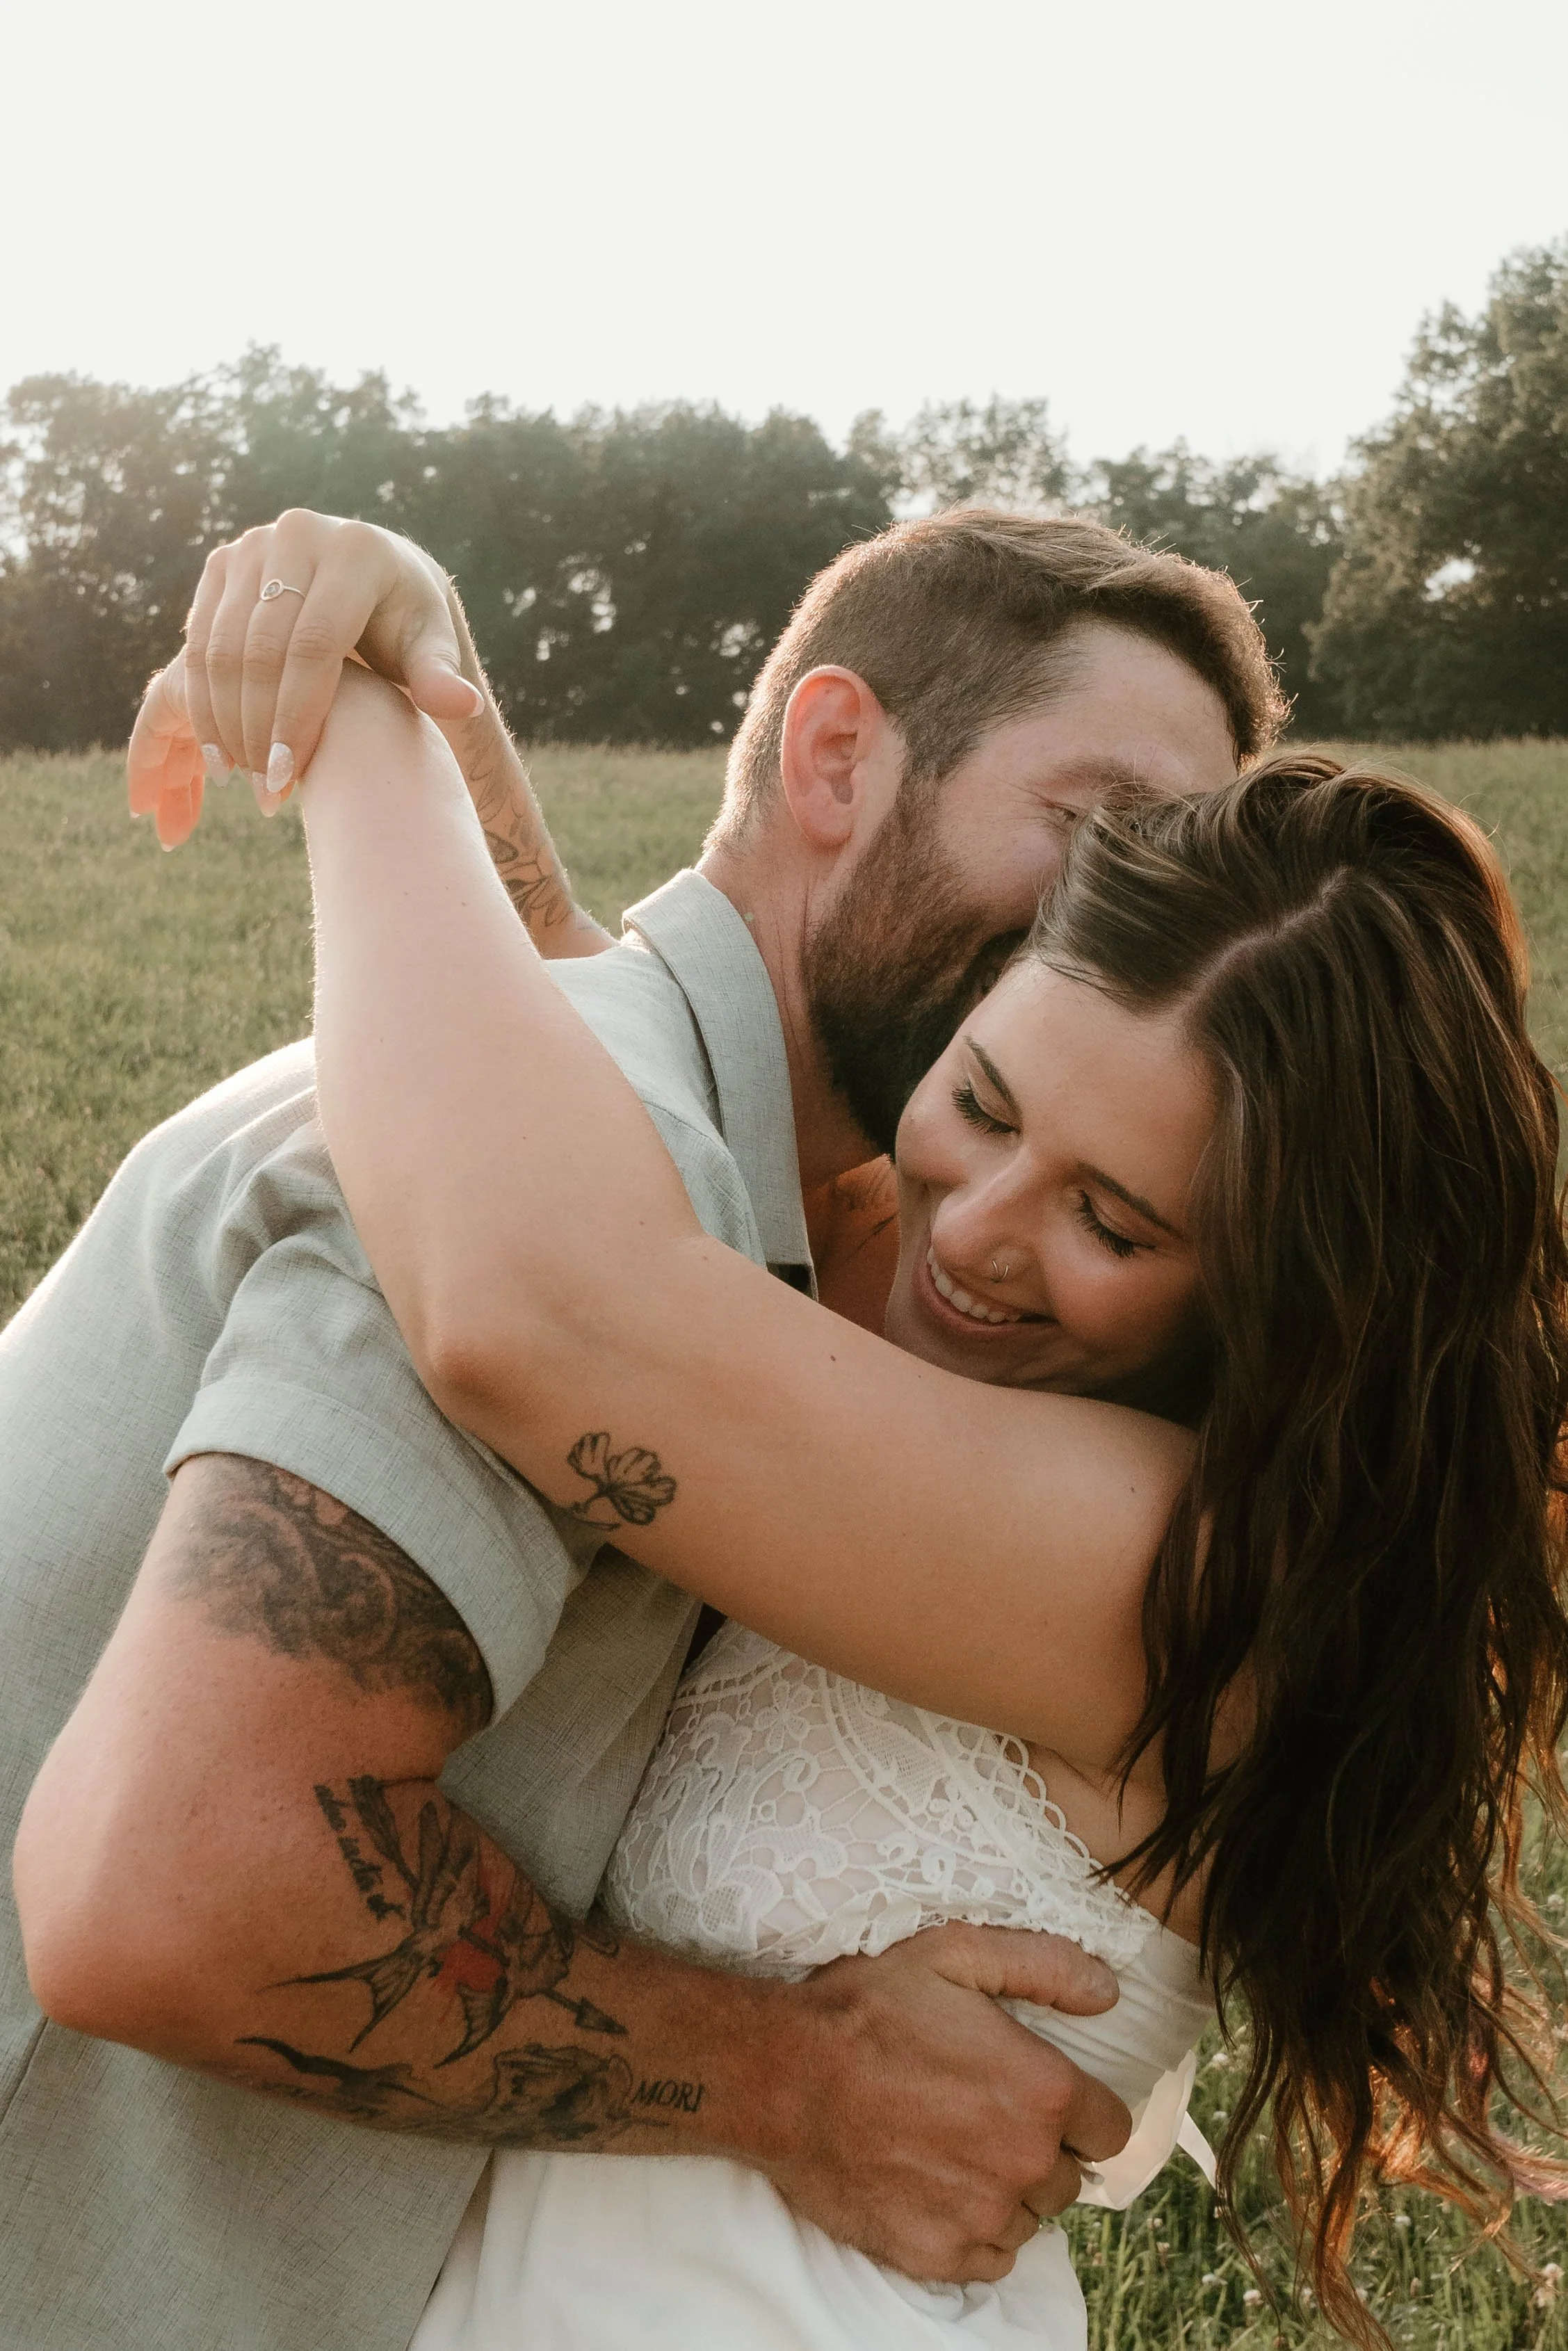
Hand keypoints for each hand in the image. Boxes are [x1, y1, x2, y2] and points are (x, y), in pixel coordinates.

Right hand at [131, 510, 483, 825]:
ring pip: (221, 644)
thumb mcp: (432, 648)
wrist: (375, 578)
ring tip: (239, 777)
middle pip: (261, 645)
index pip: (315, 644)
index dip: (297, 713)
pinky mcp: (223, 561)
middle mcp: (300, 534)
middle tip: (264, 791)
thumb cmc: (407, 625)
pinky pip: (199, 638)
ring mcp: (254, 544)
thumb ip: (440, 678)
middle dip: (257, 726)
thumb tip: (462, 704)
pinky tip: (219, 750)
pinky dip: (204, 698)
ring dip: (223, 719)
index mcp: (357, 552)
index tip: (289, 775)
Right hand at [758, 1924, 1130, 2283]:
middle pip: (1069, 2177)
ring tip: (952, 2147)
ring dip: (1006, 2190)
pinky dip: (973, 2230)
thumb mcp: (954, 1954)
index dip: (1082, 2110)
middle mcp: (1023, 2163)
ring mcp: (980, 2217)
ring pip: (1029, 2218)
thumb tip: (1107, 1992)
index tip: (1046, 2097)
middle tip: (984, 2113)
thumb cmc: (867, 2009)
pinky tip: (935, 2188)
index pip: (1111, 2129)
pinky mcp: (935, 2255)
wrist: (782, 2076)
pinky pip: (990, 2258)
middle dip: (1039, 2148)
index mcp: (1041, 2092)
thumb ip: (1043, 1965)